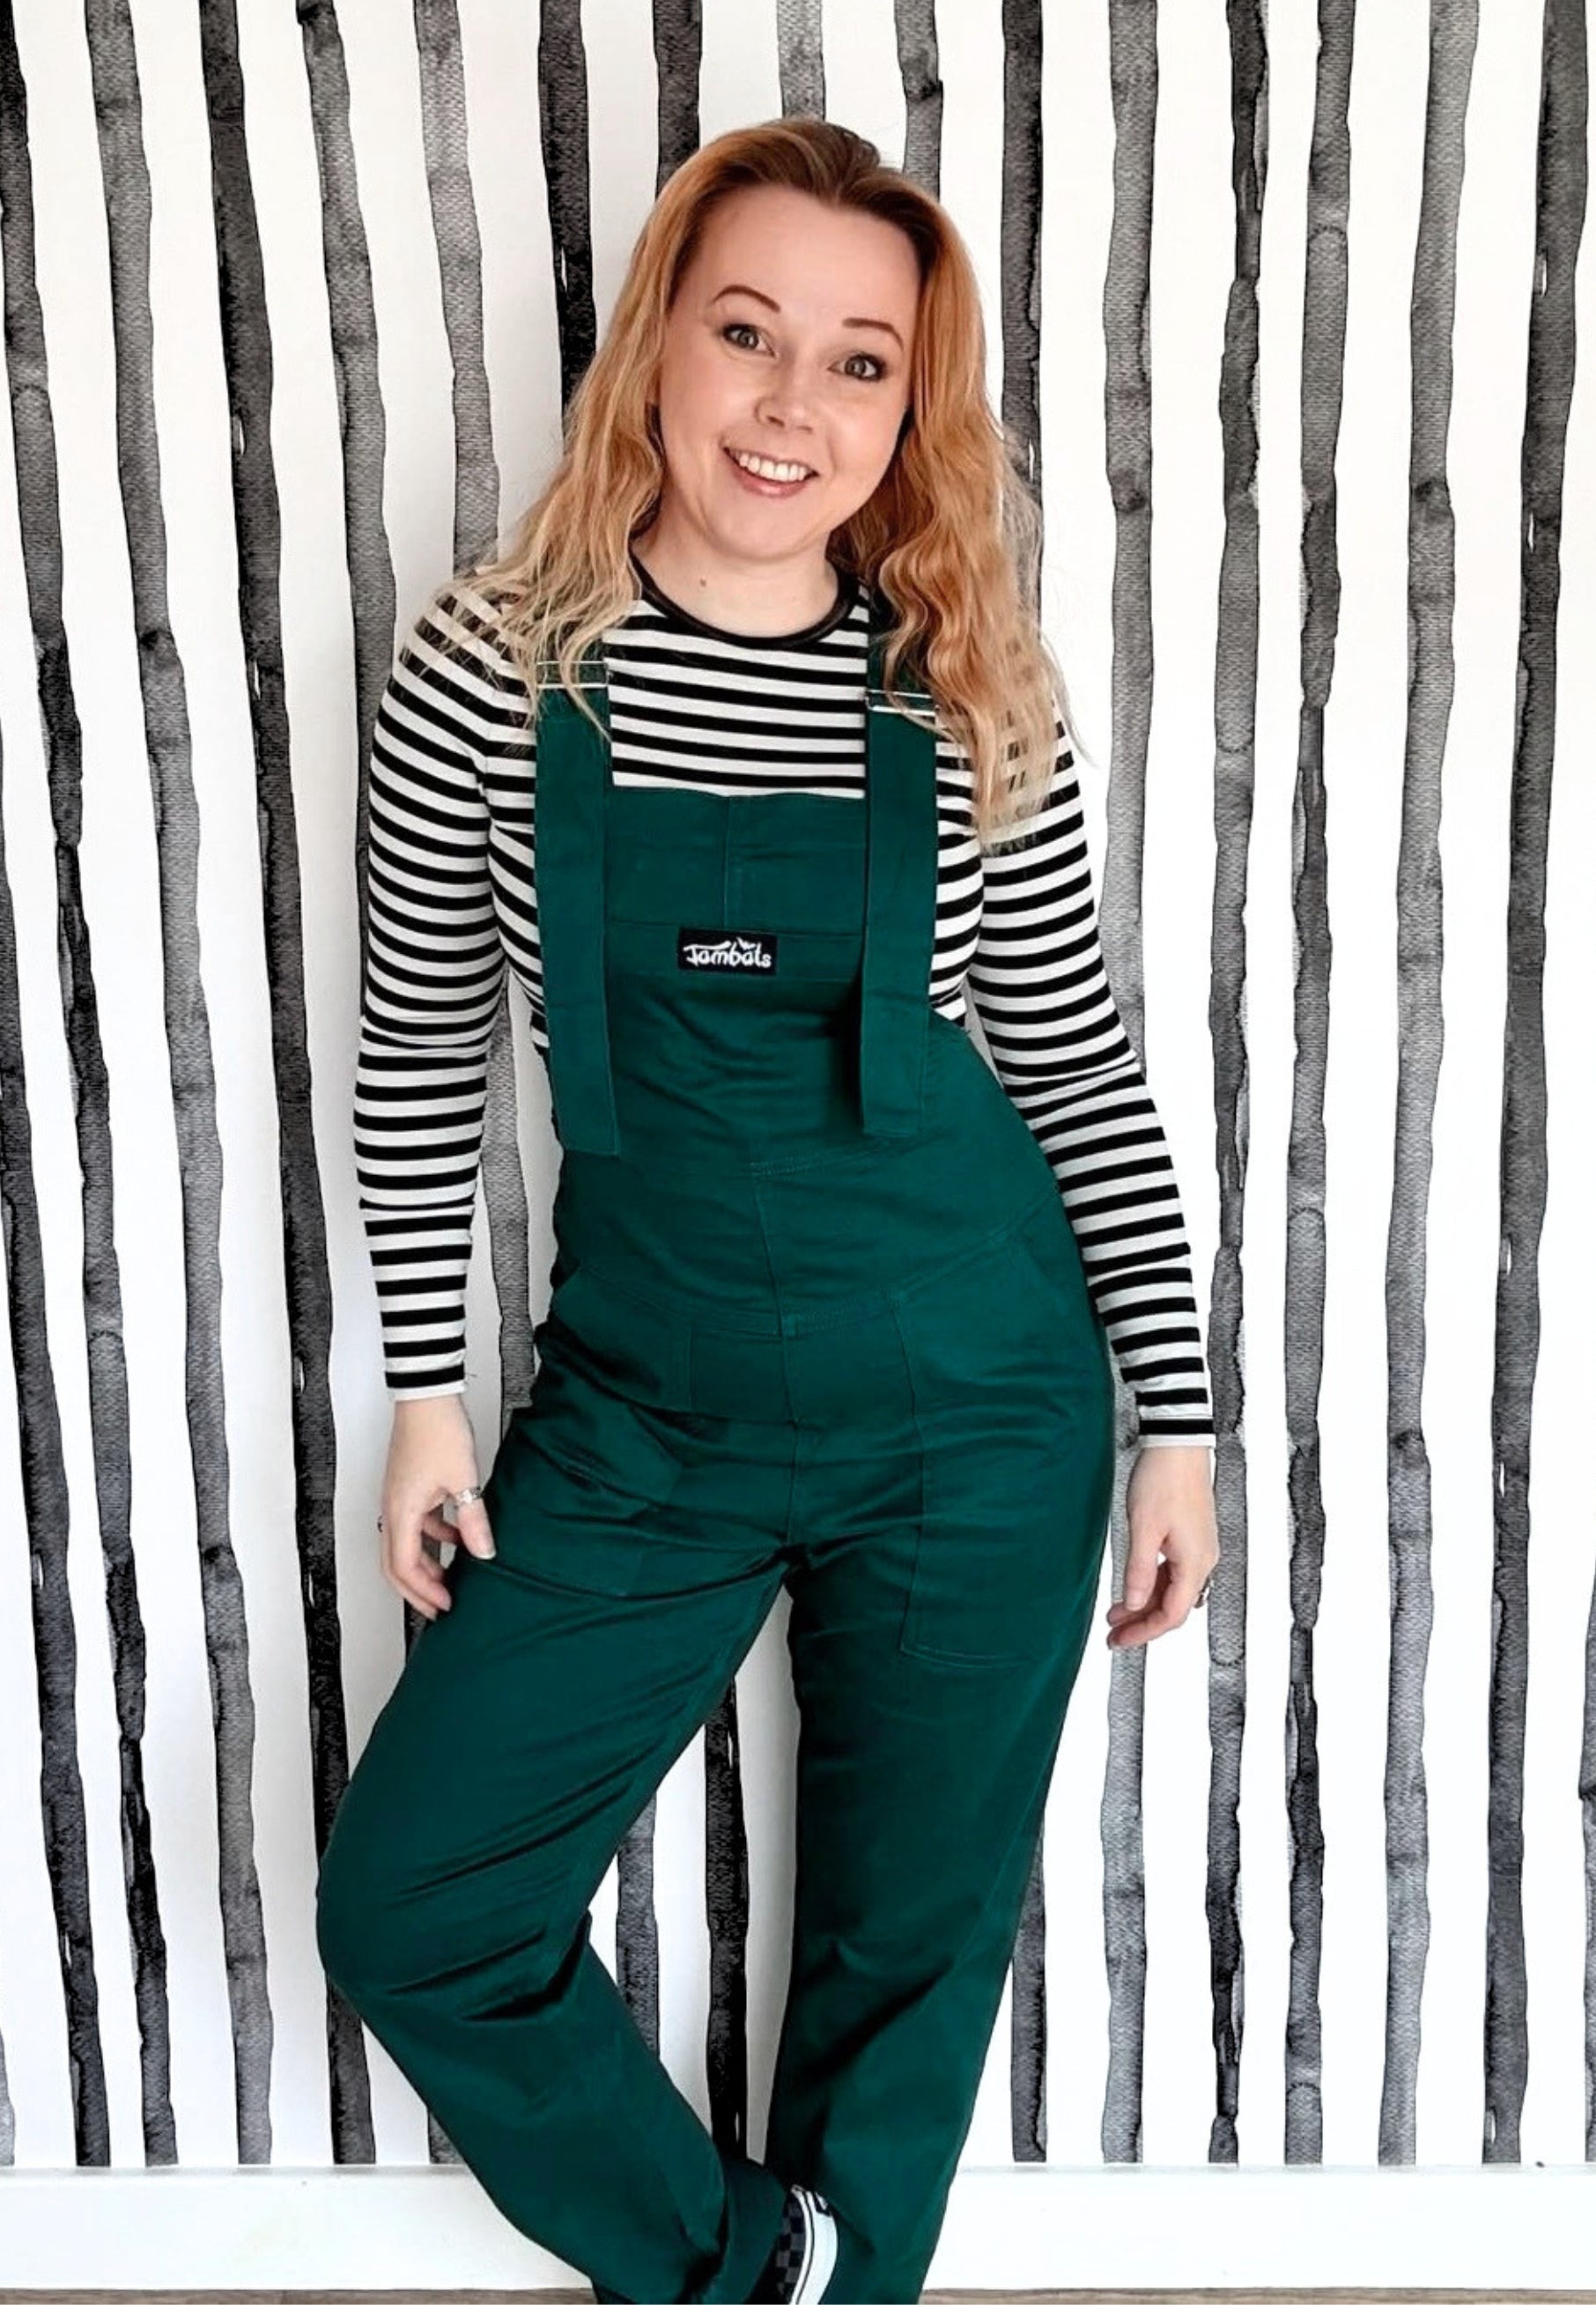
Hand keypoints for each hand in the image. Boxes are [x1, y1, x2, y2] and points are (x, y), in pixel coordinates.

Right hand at [380, 1393, 497, 1620]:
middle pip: (396, 1564)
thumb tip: (484, 1552)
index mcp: (400, 1511)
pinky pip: (417, 1524)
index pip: (405, 1567)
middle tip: (440, 1606)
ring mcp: (398, 1497)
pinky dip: (435, 1537)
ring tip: (452, 1576)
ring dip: (427, 1564)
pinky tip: (459, 1536)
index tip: (446, 1605)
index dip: (425, 1592)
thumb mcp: (463, 1479)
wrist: (427, 1396)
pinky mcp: (408, 1487)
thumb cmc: (437, 1429)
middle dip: (417, 1590)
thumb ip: (473, 1519)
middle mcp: (392, 1508)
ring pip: (406, 1545)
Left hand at [1104, 1443, 1217, 1649]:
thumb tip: (1133, 1604)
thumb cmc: (1163, 1479)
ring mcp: (1199, 1548)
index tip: (1120, 1641)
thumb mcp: (1144, 1529)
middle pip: (1174, 1606)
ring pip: (1173, 1590)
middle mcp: (1203, 1559)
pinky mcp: (1192, 1537)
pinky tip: (1134, 1586)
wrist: (1177, 1445)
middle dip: (1143, 1623)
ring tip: (1117, 1613)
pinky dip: (1153, 1584)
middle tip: (1114, 1634)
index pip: (1172, 1615)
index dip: (1145, 1632)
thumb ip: (1139, 1570)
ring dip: (1145, 1604)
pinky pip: (1174, 1572)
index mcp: (1196, 1562)